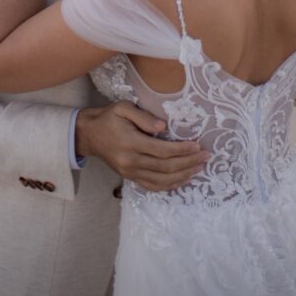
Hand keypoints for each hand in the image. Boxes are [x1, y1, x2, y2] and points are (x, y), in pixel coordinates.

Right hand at [75, 101, 210, 191]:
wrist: (89, 135)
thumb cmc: (109, 118)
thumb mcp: (123, 108)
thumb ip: (142, 117)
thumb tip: (163, 127)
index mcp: (131, 143)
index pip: (162, 150)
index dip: (182, 150)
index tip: (198, 146)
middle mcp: (131, 162)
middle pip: (165, 167)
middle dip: (188, 163)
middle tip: (206, 157)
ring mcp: (130, 173)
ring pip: (162, 180)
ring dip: (183, 176)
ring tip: (199, 168)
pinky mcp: (130, 178)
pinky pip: (153, 186)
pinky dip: (169, 186)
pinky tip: (182, 180)